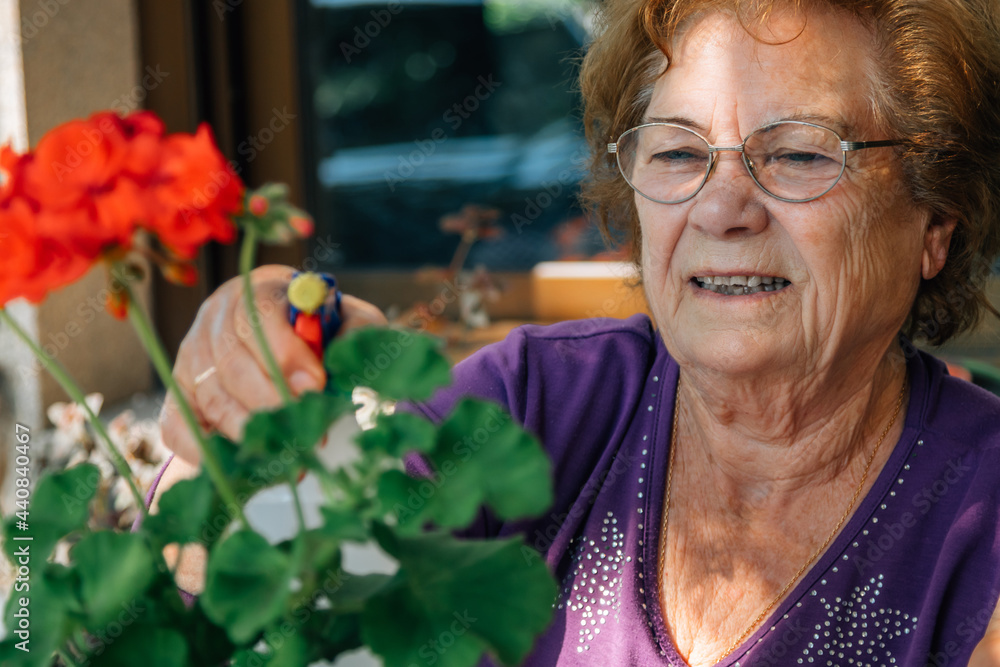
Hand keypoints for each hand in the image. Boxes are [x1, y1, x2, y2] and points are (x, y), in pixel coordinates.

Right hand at [159, 264, 386, 463]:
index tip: (314, 385)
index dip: (284, 353)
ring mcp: (192, 355)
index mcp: (259, 291)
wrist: (288, 338)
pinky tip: (237, 464)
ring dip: (247, 430)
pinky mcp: (179, 392)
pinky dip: (202, 449)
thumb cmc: (322, 329)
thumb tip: (345, 358)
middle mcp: (217, 318)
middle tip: (301, 429)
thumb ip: (354, 330)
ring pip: (210, 396)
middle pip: (231, 362)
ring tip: (283, 453)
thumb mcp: (348, 318)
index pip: (259, 315)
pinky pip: (177, 424)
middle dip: (270, 401)